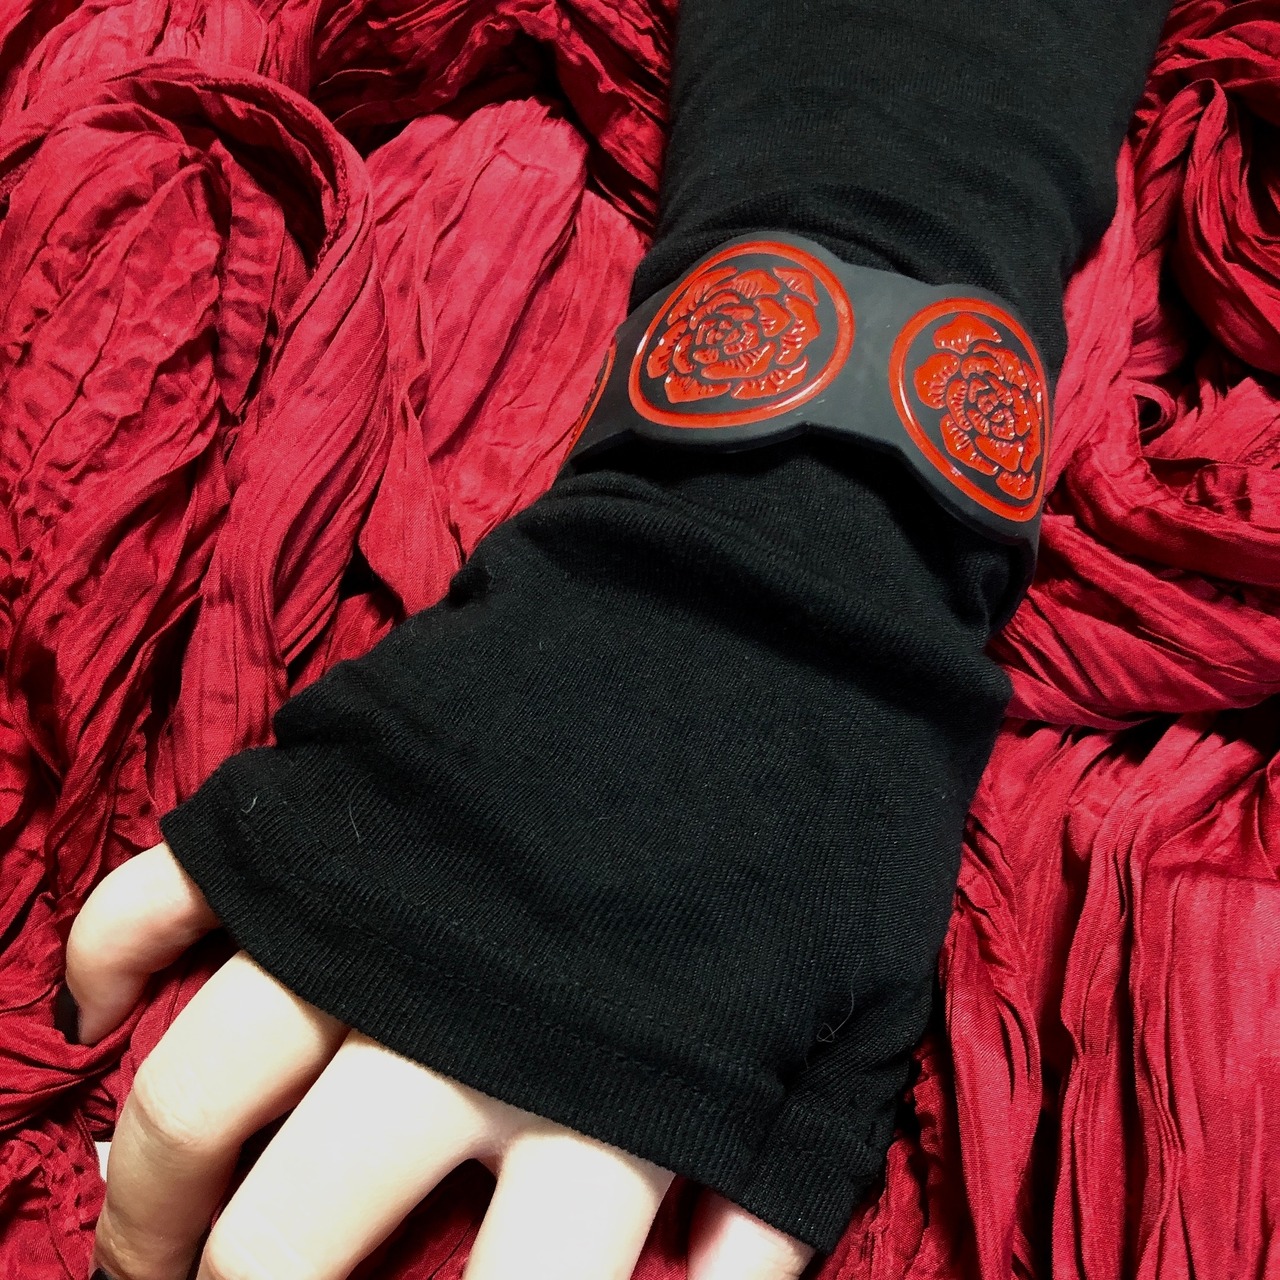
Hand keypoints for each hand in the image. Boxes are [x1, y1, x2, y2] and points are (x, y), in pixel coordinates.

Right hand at [65, 843, 816, 1279]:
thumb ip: (777, 1198)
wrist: (759, 608)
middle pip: (285, 1237)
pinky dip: (101, 952)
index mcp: (602, 1101)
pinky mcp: (321, 798)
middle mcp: (460, 1030)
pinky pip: (157, 890)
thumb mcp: (846, 1028)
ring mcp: (373, 909)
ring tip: (141, 1227)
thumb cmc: (821, 820)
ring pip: (196, 1091)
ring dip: (143, 1187)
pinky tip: (94, 1007)